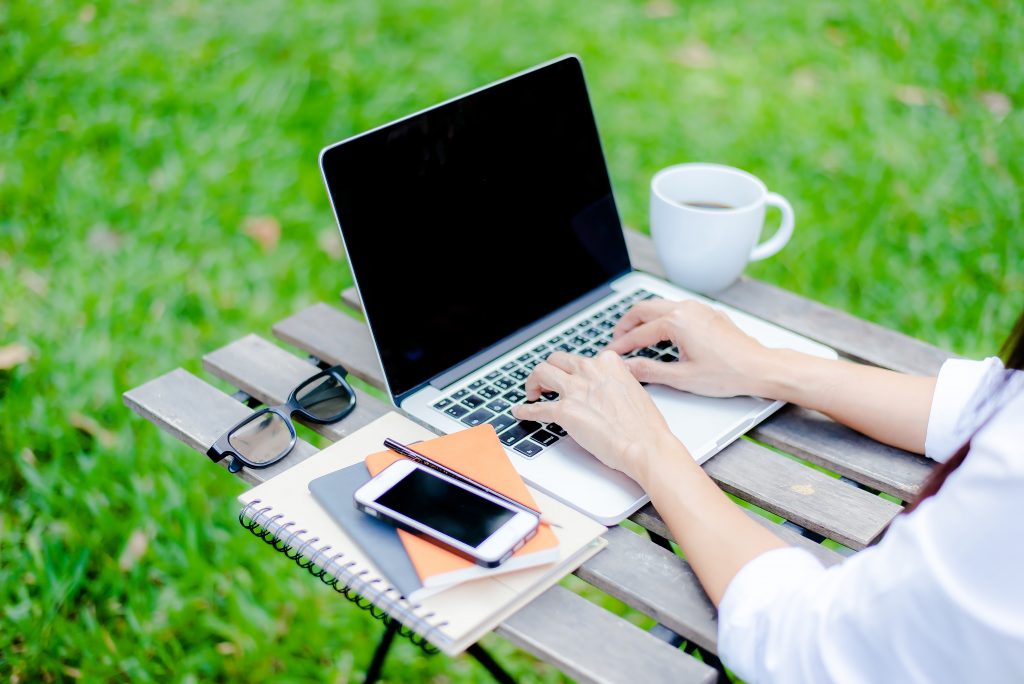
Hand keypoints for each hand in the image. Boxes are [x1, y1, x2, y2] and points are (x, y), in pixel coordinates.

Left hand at [511, 350, 686, 484]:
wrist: (645, 445)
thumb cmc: (644, 425)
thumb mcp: (634, 388)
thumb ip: (616, 381)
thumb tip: (606, 386)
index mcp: (608, 363)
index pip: (580, 359)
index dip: (572, 371)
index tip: (570, 378)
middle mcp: (589, 371)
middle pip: (556, 360)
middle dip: (548, 371)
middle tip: (546, 384)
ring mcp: (575, 389)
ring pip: (541, 372)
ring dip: (533, 382)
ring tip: (532, 393)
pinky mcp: (564, 411)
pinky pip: (537, 408)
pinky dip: (525, 410)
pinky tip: (520, 412)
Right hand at [606, 298, 771, 397]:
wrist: (759, 368)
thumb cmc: (728, 373)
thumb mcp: (682, 377)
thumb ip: (649, 371)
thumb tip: (627, 368)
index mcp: (677, 323)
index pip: (638, 334)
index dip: (620, 346)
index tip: (610, 355)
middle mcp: (686, 309)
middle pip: (643, 309)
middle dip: (625, 324)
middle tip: (616, 340)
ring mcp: (698, 308)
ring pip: (659, 305)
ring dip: (642, 318)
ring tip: (633, 335)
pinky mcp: (707, 313)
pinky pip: (675, 307)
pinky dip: (660, 317)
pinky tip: (659, 332)